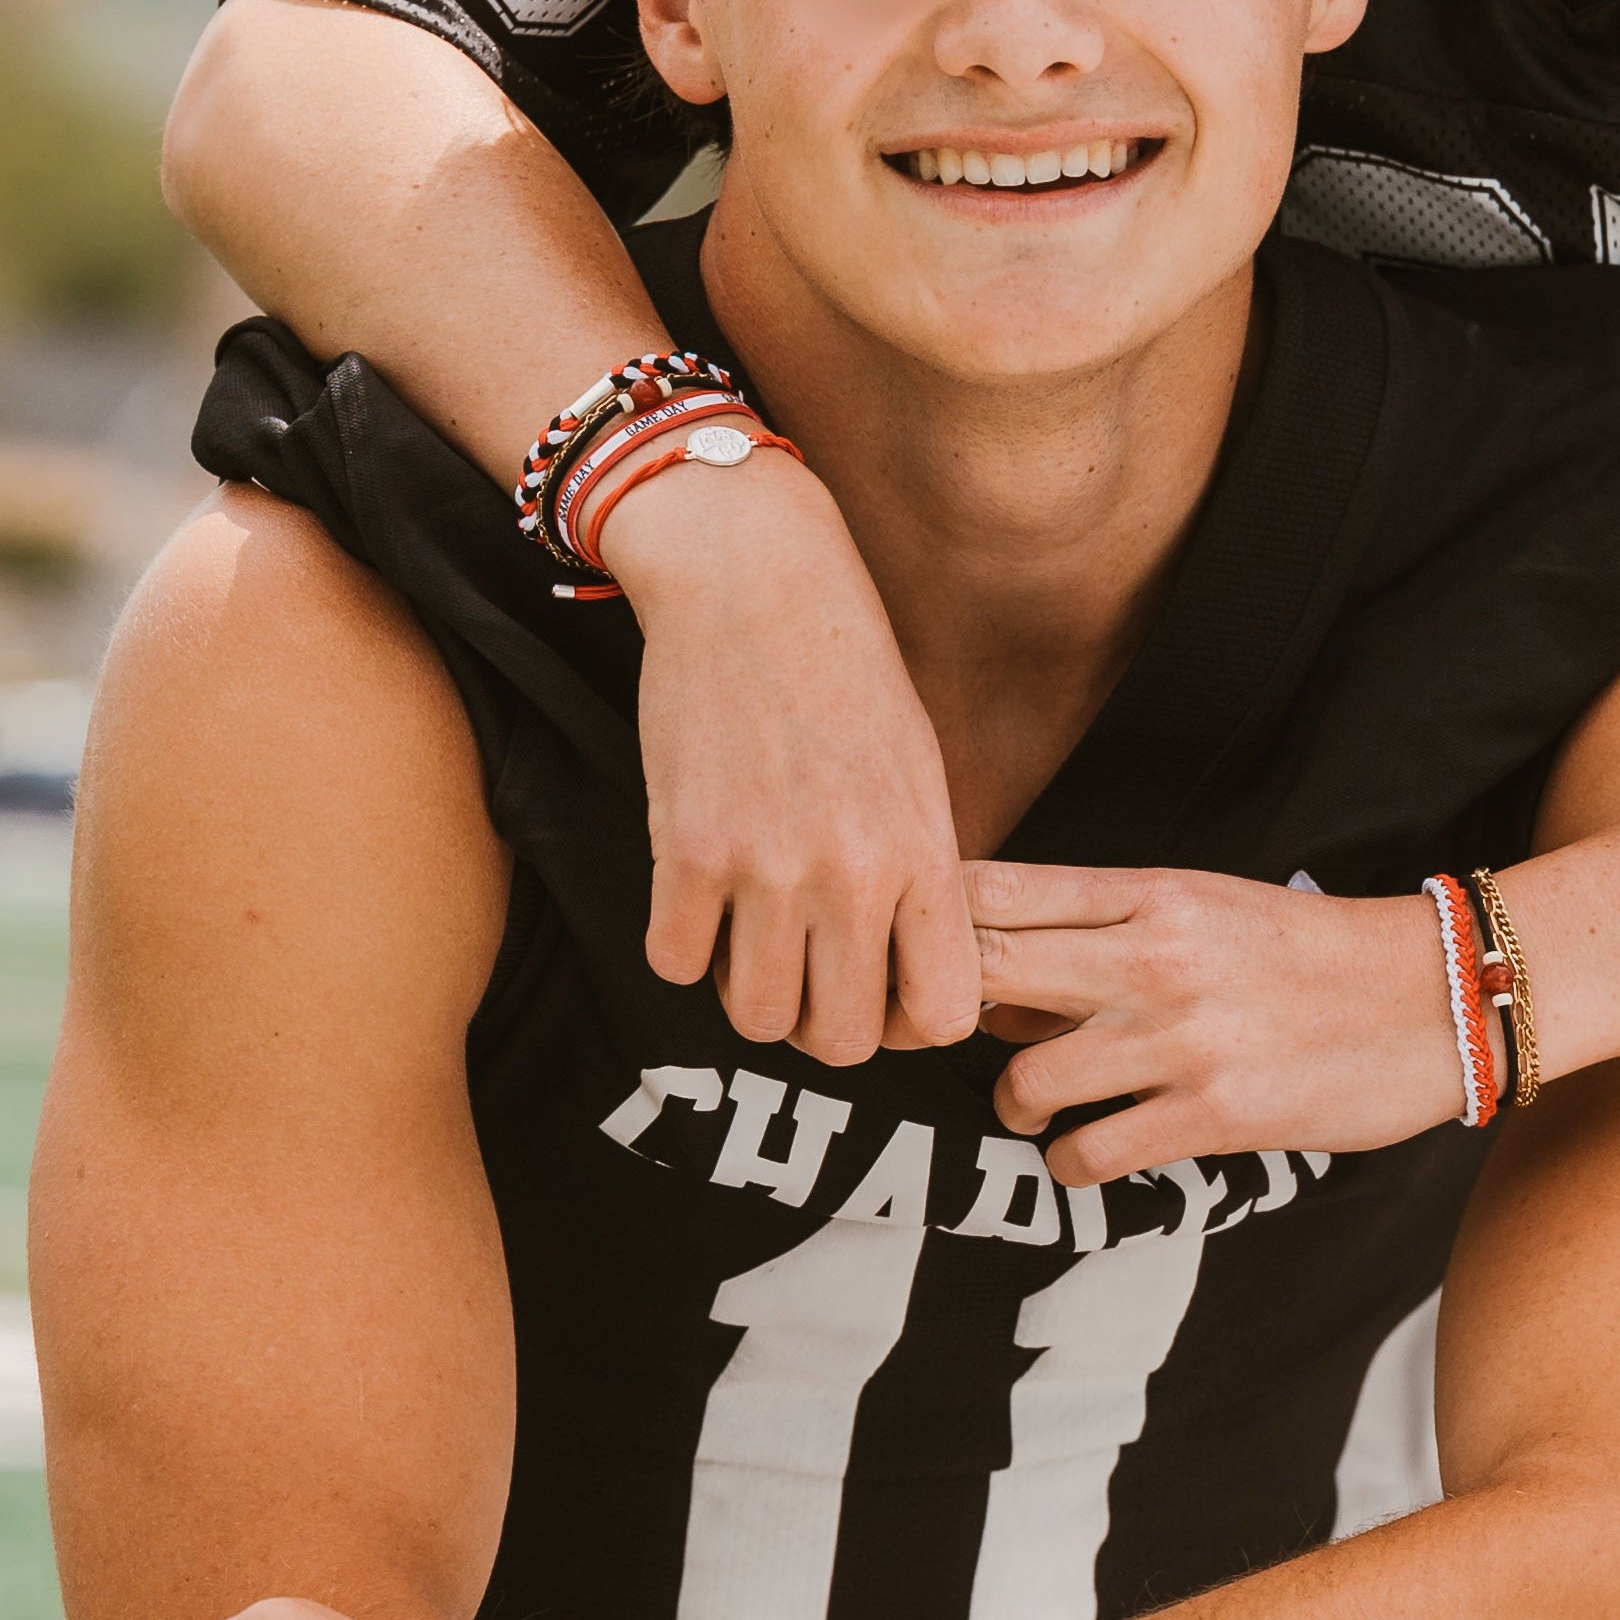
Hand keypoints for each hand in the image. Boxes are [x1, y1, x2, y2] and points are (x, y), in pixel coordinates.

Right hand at [606, 451, 976, 1058]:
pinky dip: (683, 946)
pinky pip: (675, 965)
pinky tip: (697, 899)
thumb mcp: (919, 768)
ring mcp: (767, 867)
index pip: (944, 1016)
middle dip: (824, 1024)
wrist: (753, 578)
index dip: (913, 1023)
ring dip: (750, 993)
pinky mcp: (687, 848)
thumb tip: (910, 970)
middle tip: (809, 975)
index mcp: (924, 853)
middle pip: (843, 1041)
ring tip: (752, 940)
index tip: (888, 991)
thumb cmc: (845, 666)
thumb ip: (920, 872)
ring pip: (757, 1018)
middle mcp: (853, 874)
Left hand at [968, 864, 1466, 1183]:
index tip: (921, 960)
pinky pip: (1085, 1154)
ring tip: (1043, 1102)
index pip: (992, 891)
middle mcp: (1150, 956)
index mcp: (1147, 890)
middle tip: (948, 1041)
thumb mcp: (1201, 905)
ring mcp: (1179, 1039)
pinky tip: (1096, 1146)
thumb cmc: (1307, 953)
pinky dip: (1072, 1160)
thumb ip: (1095, 928)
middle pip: (982, 971)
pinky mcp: (1211, 1117)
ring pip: (1023, 1081)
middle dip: (944, 1013)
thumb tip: (990, 973)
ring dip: (1017, 1103)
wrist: (1432, 999)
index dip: (929, 926)